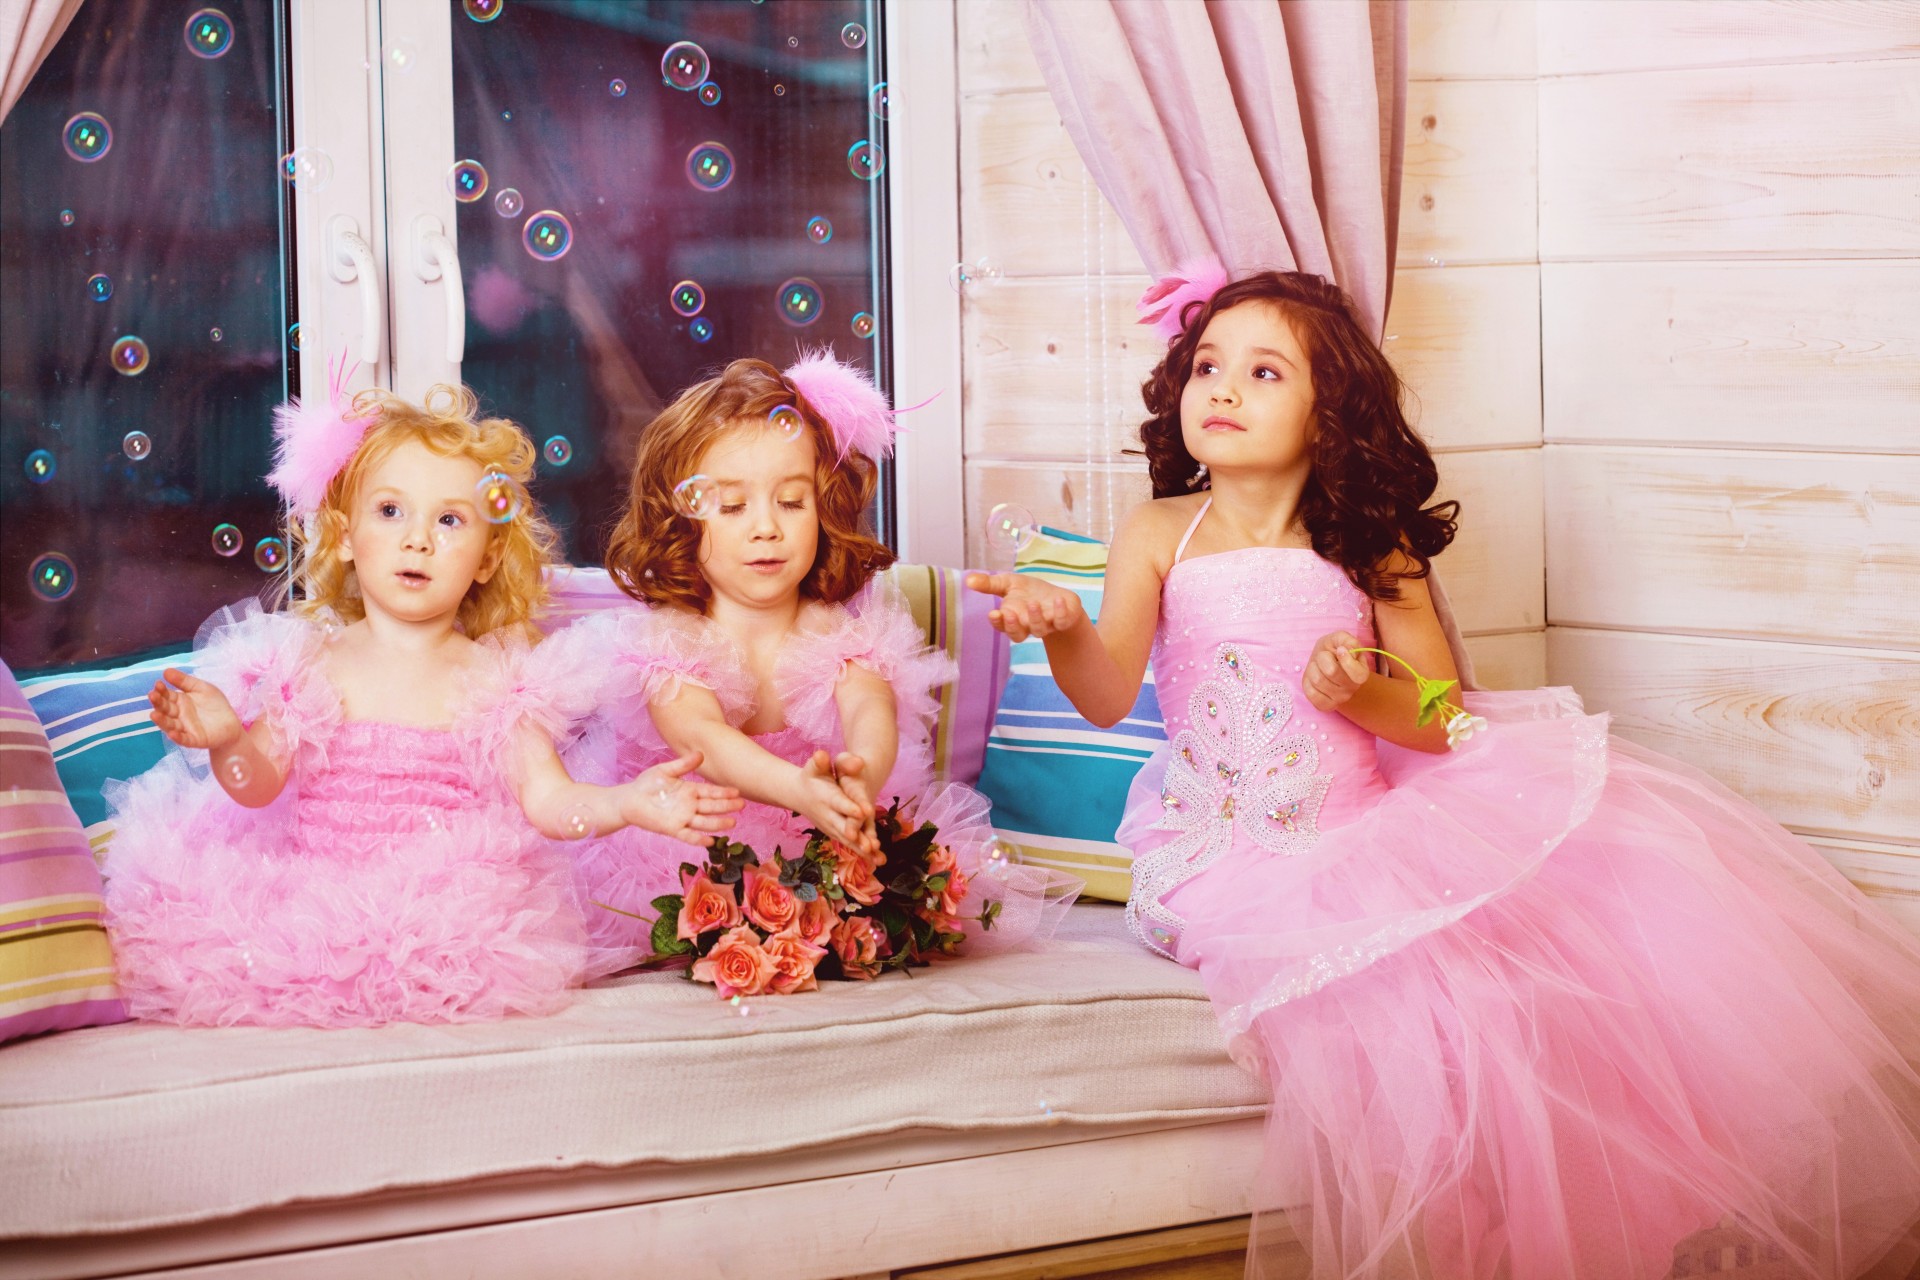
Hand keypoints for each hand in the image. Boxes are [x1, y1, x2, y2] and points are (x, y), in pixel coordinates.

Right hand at [148, 668, 244, 750]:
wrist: (232, 723)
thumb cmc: (215, 704)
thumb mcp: (201, 688)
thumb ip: (184, 681)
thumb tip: (165, 671)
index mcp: (179, 701)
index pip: (166, 695)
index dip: (161, 690)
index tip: (158, 683)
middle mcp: (178, 715)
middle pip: (165, 709)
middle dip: (158, 702)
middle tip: (152, 695)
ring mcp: (184, 728)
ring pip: (170, 725)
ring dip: (161, 720)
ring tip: (154, 714)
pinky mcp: (194, 740)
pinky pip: (183, 739)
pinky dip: (177, 737)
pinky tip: (172, 733)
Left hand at [622, 752, 742, 846]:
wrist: (629, 799)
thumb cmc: (646, 784)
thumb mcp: (665, 770)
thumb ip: (683, 765)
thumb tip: (701, 754)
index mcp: (690, 791)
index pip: (711, 792)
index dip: (724, 792)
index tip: (737, 792)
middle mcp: (689, 806)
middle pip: (712, 807)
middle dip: (727, 806)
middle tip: (742, 805)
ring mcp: (682, 818)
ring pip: (704, 822)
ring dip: (718, 823)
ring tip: (732, 822)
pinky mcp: (672, 828)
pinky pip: (688, 836)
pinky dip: (699, 839)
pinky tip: (711, 841)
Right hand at [795, 749, 872, 852]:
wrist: (799, 794)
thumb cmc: (811, 776)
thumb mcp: (815, 766)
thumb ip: (820, 761)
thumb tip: (821, 755)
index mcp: (825, 797)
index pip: (839, 802)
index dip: (849, 807)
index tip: (863, 812)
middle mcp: (828, 815)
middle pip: (844, 827)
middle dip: (857, 836)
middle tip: (871, 844)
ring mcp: (832, 827)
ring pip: (849, 840)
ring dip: (863, 849)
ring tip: (878, 858)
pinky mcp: (836, 834)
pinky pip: (851, 845)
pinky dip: (864, 854)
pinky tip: (878, 862)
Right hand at [965, 572, 1085, 643]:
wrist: (1058, 598)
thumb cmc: (1030, 592)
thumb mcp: (1008, 583)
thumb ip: (989, 584)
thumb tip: (968, 580)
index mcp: (1012, 618)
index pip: (1002, 625)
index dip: (998, 622)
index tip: (993, 613)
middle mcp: (1027, 626)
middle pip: (1018, 634)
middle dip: (1014, 626)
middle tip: (1010, 614)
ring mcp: (1046, 625)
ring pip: (1038, 630)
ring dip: (1035, 618)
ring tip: (1033, 603)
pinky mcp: (1063, 621)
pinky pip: (1061, 621)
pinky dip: (1060, 612)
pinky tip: (1058, 599)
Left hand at [1301, 631, 1370, 712]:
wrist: (1324, 665)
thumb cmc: (1333, 650)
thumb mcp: (1342, 639)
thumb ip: (1348, 640)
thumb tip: (1347, 651)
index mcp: (1361, 674)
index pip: (1358, 674)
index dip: (1346, 659)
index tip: (1339, 649)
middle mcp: (1352, 689)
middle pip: (1331, 672)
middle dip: (1323, 657)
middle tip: (1324, 656)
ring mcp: (1339, 699)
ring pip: (1318, 681)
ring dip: (1313, 667)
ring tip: (1317, 666)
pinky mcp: (1324, 705)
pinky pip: (1311, 693)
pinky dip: (1307, 681)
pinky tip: (1312, 678)